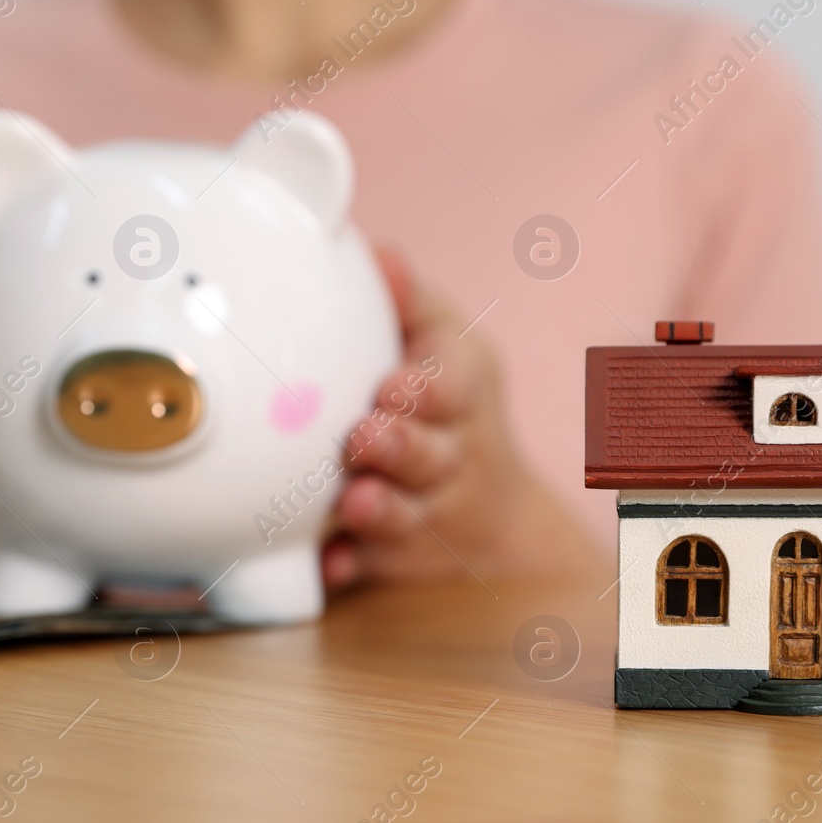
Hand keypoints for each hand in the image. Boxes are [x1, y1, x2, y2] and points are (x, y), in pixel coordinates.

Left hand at [322, 250, 605, 589]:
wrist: (488, 510)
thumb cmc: (447, 402)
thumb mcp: (443, 340)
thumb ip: (409, 302)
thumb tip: (381, 255)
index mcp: (463, 390)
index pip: (455, 386)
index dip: (426, 389)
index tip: (392, 385)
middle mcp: (452, 454)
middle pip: (431, 455)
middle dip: (399, 448)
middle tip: (364, 438)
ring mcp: (429, 511)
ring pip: (407, 514)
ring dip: (380, 509)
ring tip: (352, 501)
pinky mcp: (400, 557)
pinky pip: (377, 567)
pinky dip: (356, 566)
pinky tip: (333, 565)